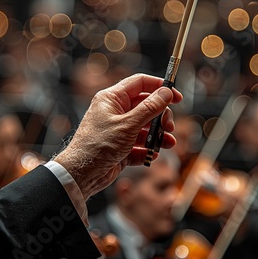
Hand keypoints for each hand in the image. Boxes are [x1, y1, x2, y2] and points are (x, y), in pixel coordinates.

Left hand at [54, 73, 181, 200]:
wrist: (81, 175)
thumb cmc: (96, 146)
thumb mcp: (127, 125)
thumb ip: (149, 108)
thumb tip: (166, 93)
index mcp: (112, 99)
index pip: (140, 83)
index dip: (160, 87)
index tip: (176, 97)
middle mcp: (115, 112)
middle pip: (146, 106)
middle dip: (161, 117)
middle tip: (169, 127)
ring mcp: (118, 130)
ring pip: (145, 128)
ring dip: (158, 136)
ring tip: (167, 144)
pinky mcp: (120, 148)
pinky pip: (139, 146)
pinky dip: (148, 150)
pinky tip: (152, 155)